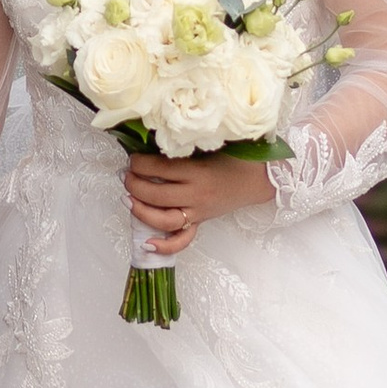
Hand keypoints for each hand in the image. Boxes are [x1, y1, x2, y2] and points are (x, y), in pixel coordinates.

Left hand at [122, 151, 277, 260]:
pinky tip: (147, 243)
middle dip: (134, 184)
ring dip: (141, 211)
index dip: (140, 163)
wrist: (260, 179)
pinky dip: (164, 245)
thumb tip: (151, 142)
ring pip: (164, 219)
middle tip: (126, 175)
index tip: (132, 157)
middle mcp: (196, 195)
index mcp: (198, 171)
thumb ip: (184, 146)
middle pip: (156, 195)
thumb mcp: (210, 145)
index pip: (160, 168)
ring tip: (128, 199)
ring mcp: (198, 212)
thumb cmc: (236, 157)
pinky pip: (183, 240)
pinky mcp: (201, 222)